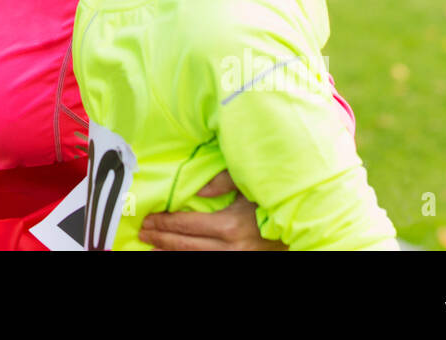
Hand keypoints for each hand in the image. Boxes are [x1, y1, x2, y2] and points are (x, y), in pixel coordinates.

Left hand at [138, 170, 286, 249]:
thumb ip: (224, 181)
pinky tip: (174, 254)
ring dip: (170, 252)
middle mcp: (231, 247)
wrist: (301, 225)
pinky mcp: (240, 261)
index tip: (149, 220)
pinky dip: (188, 258)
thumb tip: (201, 188)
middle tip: (143, 232)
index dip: (165, 223)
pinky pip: (207, 263)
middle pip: (186, 244)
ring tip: (152, 246)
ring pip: (195, 258)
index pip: (187, 225)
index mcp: (230, 225)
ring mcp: (236, 258)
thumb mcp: (250, 186)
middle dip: (161, 238)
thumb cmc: (273, 201)